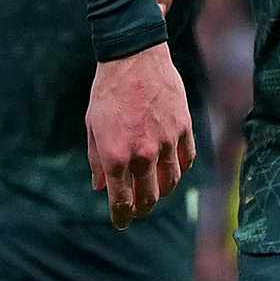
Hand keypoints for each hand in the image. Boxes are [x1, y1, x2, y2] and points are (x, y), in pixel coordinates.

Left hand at [85, 44, 195, 227]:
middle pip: (149, 197)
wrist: (133, 58)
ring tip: (155, 190)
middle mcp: (143, 154)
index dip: (121, 216)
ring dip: (162, 191)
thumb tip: (100, 187)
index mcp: (116, 156)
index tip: (121, 223)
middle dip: (142, 208)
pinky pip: (186, 160)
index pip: (121, 200)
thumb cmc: (107, 92)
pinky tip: (172, 170)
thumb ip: (97, 160)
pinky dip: (179, 170)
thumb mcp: (93, 126)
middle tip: (138, 210)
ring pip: (171, 182)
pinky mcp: (183, 129)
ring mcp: (166, 142)